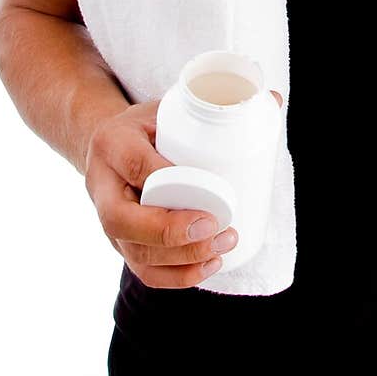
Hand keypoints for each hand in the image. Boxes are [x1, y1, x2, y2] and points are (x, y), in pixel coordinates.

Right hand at [84, 89, 285, 287]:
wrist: (107, 147)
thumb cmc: (148, 126)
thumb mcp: (168, 106)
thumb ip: (214, 105)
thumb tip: (275, 99)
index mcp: (112, 143)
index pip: (133, 162)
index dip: (165, 178)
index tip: (204, 186)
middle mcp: (101, 186)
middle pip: (123, 221)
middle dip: (170, 231)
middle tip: (216, 226)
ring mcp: (108, 220)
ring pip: (134, 252)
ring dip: (181, 258)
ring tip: (223, 245)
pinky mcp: (121, 244)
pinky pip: (143, 271)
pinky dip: (177, 276)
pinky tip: (209, 265)